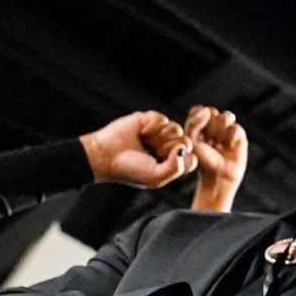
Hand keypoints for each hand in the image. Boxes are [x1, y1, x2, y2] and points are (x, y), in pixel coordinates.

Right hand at [79, 110, 193, 188]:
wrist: (104, 156)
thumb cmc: (129, 170)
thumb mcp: (155, 177)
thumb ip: (175, 168)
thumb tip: (183, 149)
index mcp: (171, 163)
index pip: (191, 158)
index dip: (182, 159)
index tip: (164, 162)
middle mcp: (167, 147)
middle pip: (186, 141)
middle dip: (169, 147)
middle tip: (152, 152)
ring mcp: (159, 133)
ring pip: (176, 128)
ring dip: (160, 137)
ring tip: (145, 142)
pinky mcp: (149, 120)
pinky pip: (162, 119)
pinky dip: (152, 126)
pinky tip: (141, 132)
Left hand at [184, 105, 246, 212]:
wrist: (218, 175)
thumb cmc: (203, 160)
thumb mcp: (191, 141)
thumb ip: (194, 123)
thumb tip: (208, 110)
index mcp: (199, 125)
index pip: (199, 110)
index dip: (199, 118)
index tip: (197, 132)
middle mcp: (213, 125)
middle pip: (212, 111)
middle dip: (210, 127)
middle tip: (209, 142)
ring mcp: (227, 129)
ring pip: (225, 117)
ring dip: (220, 132)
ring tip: (219, 144)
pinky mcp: (240, 135)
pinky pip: (235, 127)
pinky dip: (231, 138)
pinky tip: (229, 147)